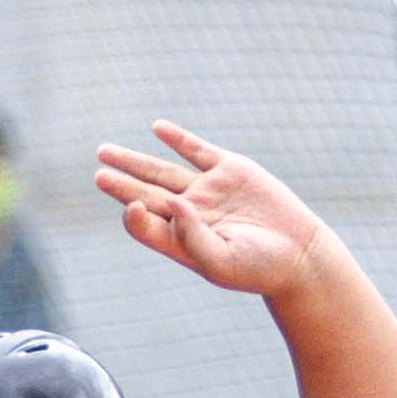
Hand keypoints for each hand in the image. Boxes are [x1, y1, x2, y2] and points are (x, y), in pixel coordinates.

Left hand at [96, 120, 339, 300]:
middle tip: (97, 174)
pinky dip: (178, 139)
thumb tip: (172, 205)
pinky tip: (158, 129)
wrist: (299, 254)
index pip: (145, 224)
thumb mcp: (222, 261)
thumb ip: (193, 238)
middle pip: (145, 195)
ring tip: (105, 152)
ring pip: (163, 171)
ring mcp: (208, 190)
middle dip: (120, 184)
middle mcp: (188, 214)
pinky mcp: (230, 171)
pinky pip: (198, 151)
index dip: (132, 214)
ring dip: (135, 161)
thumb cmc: (259, 268)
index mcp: (181, 241)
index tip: (131, 206)